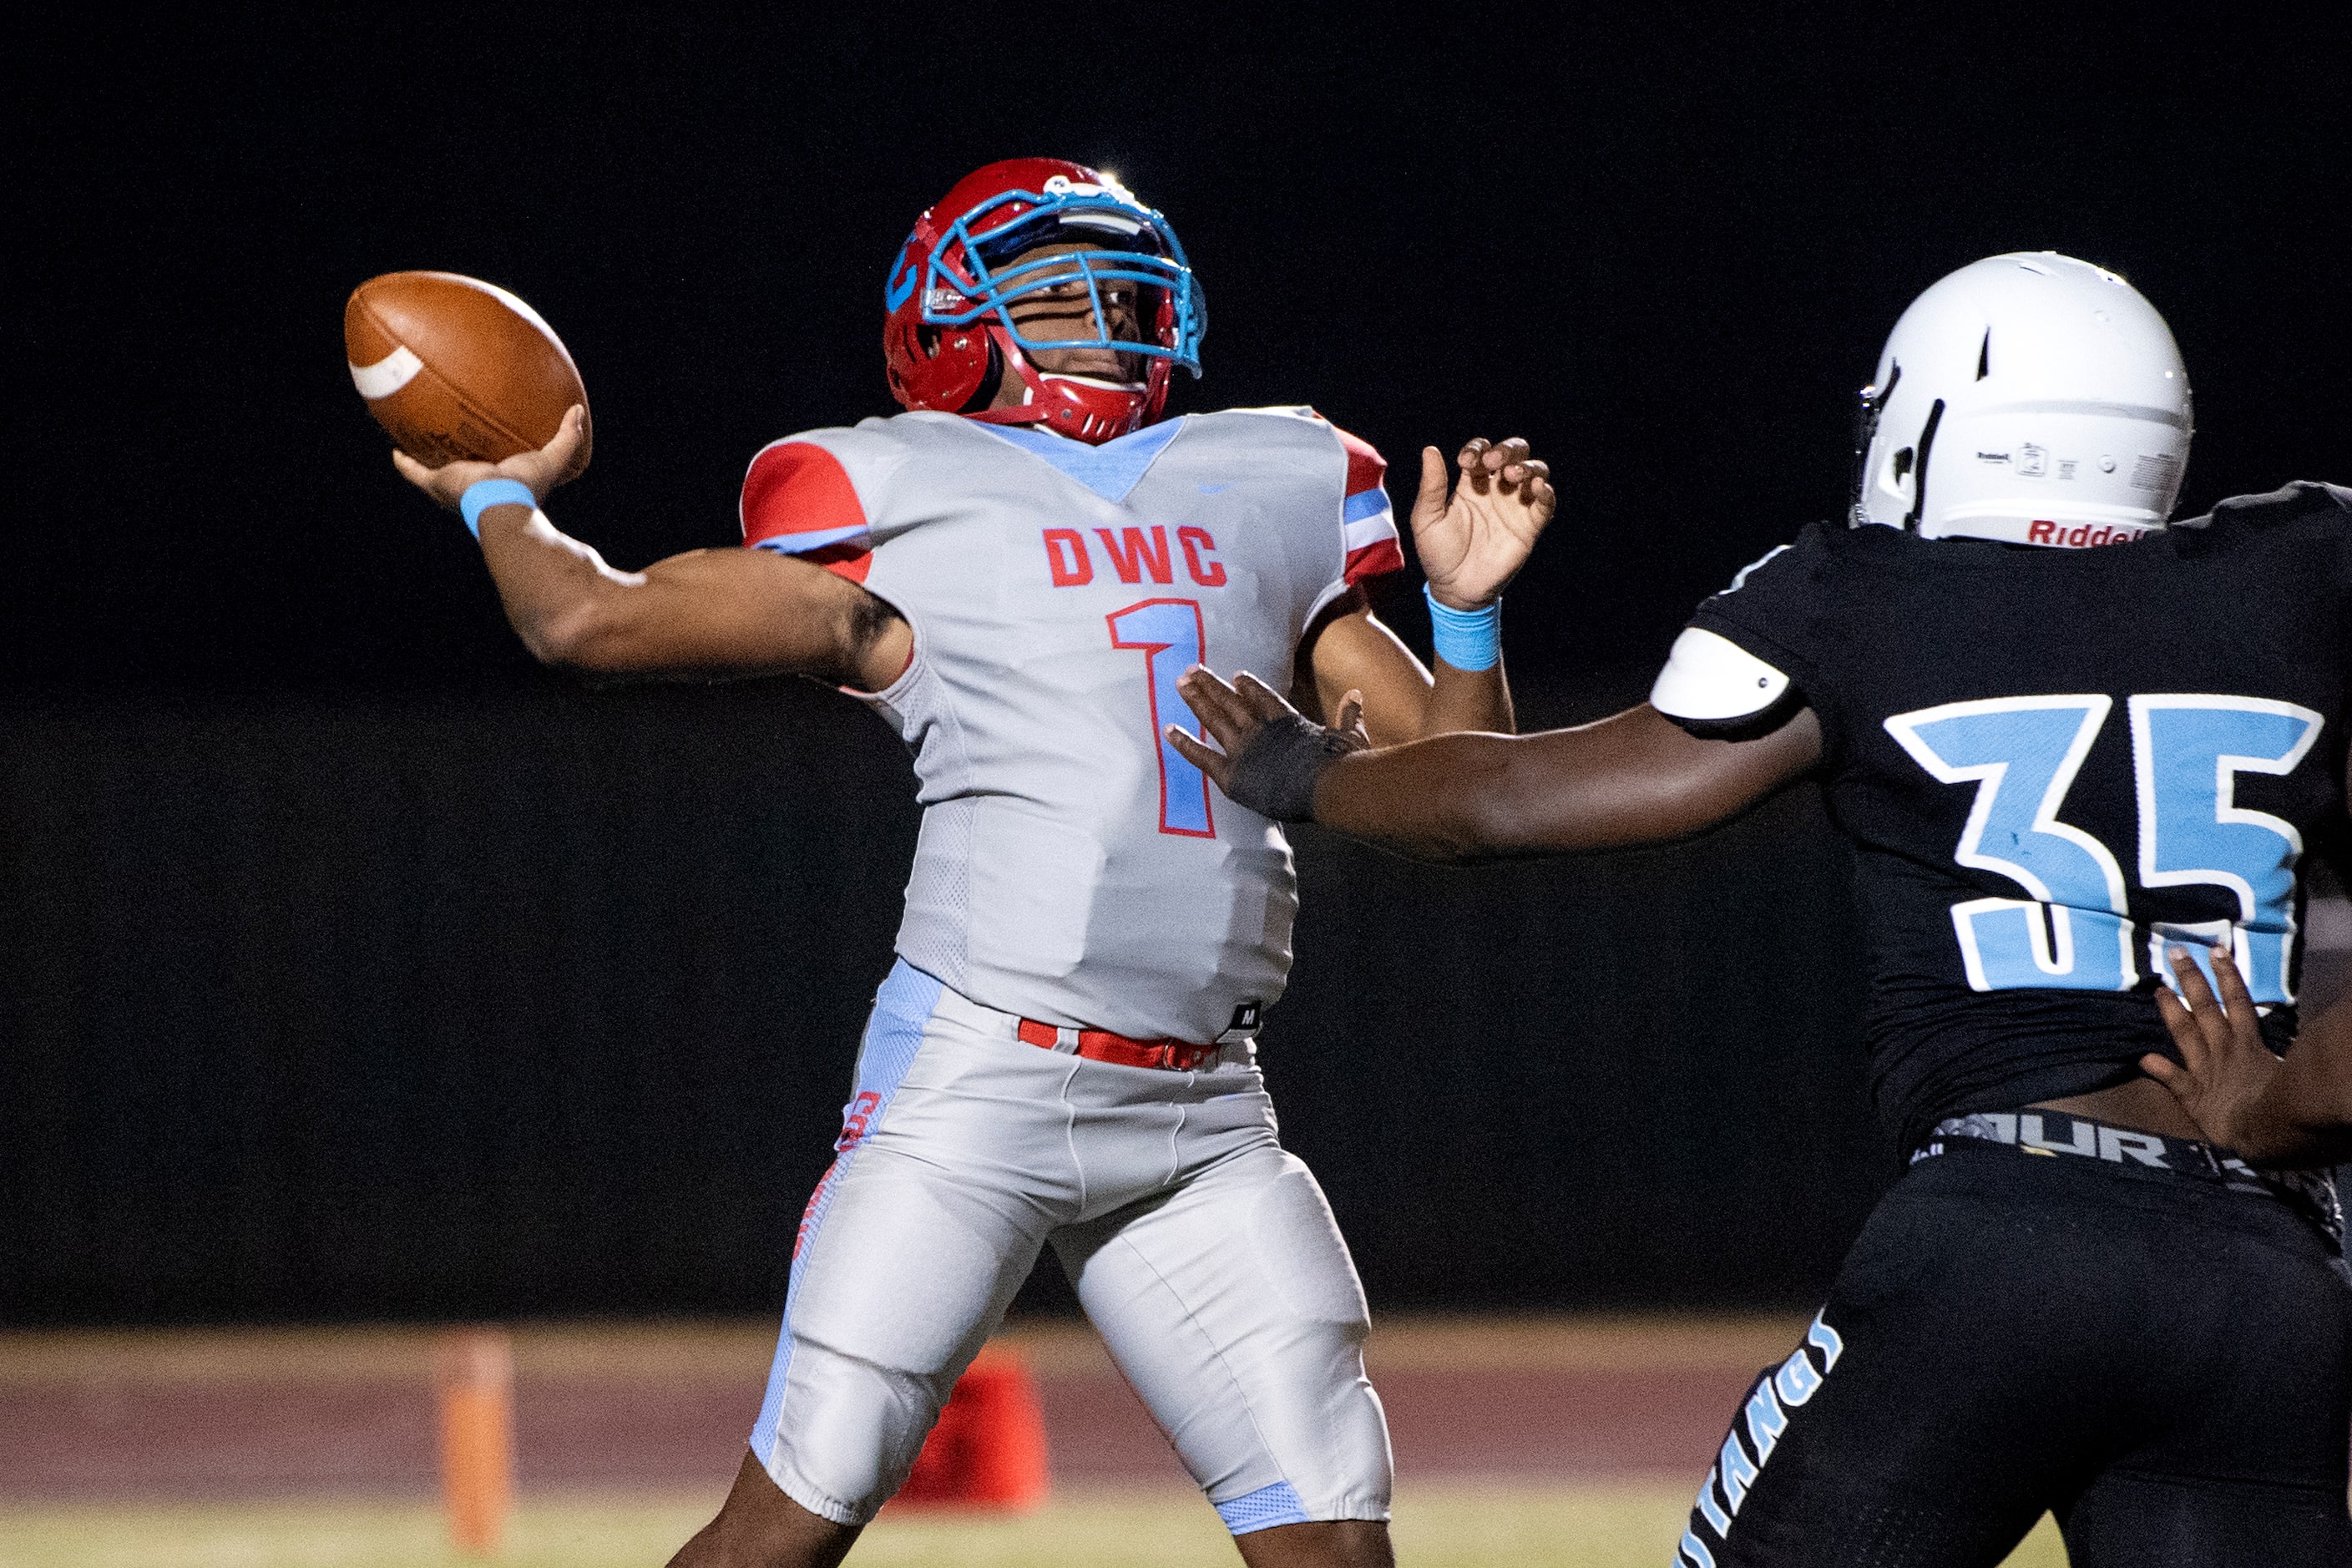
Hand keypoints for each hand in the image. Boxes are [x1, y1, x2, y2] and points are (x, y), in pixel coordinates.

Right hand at [392, 404, 591, 511]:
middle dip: (453, 453)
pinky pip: (414, 473)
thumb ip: (566, 436)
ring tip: (415, 437)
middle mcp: (471, 484)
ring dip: (424, 455)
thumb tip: (577, 410)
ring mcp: (451, 485)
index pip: (489, 464)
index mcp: (495, 479)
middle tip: (447, 434)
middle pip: (459, 467)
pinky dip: (404, 463)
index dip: (486, 455)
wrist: (503, 505)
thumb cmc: (527, 487)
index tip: (483, 441)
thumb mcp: (551, 459)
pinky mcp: (436, 484)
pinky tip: (395, 450)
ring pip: (432, 469)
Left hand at [1170, 667, 1365, 819]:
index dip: (1249, 687)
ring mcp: (1244, 748)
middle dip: (1210, 685)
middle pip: (1230, 702)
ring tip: (1180, 683)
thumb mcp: (1351, 736)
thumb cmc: (1344, 765)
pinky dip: (1184, 743)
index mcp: (1287, 722)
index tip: (1236, 675)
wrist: (1328, 786)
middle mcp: (1260, 729)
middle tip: (1191, 670)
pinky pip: (1202, 756)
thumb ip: (1349, 715)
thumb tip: (1355, 696)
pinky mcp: (1232, 773)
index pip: (1263, 699)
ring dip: (1196, 700)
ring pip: (1214, 719)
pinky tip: (1168, 731)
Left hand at [1411, 437, 1554, 609]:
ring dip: (1528, 467)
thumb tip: (1430, 449)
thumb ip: (1431, 486)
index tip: (1466, 461)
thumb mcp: (1427, 518)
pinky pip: (1546, 502)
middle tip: (1494, 462)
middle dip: (1507, 450)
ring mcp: (1515, 505)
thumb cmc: (1438, 554)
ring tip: (1513, 475)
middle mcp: (1496, 489)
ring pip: (1534, 471)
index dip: (1477, 449)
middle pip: (1513, 453)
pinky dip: (1546, 491)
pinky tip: (1537, 488)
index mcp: (1471, 483)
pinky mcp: (1530, 525)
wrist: (1456, 589)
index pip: (1482, 452)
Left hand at [2146, 944, 2284, 1154]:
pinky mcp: (2194, 1097)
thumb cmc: (2289, 1100)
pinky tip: (2143, 1057)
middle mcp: (2224, 1051)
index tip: (2215, 950)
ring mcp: (2206, 1071)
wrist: (2270, 1130)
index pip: (2238, 1001)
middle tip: (2174, 952)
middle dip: (2191, 979)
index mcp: (2249, 1043)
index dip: (2226, 975)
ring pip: (2185, 1033)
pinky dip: (2159, 1069)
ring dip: (2171, 1011)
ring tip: (2158, 988)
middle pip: (2206, 1008)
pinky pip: (2174, 1081)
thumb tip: (2311, 1036)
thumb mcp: (2293, 1068)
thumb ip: (2292, 1050)